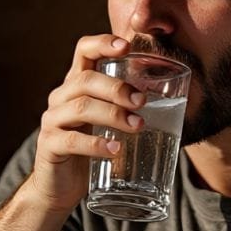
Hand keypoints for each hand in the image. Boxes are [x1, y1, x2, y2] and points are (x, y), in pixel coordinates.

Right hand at [30, 35, 144, 212]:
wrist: (60, 187)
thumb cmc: (91, 149)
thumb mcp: (107, 122)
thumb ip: (128, 107)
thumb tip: (181, 99)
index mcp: (76, 84)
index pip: (84, 51)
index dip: (103, 43)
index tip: (127, 46)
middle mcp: (61, 97)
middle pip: (86, 79)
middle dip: (117, 88)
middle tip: (142, 102)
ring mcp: (52, 121)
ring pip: (81, 107)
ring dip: (113, 114)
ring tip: (137, 125)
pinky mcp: (49, 146)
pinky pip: (71, 141)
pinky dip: (96, 144)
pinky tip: (115, 150)